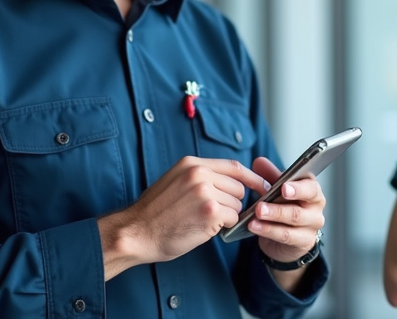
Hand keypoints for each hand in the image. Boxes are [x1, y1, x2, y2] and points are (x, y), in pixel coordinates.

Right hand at [99, 156, 269, 277]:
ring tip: (202, 221)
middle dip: (232, 203)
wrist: (135, 232)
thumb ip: (200, 177)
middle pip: (238, 187)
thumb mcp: (175, 181)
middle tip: (214, 214)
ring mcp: (206, 191)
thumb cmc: (154, 213)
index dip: (251, 178)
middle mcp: (200, 174)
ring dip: (227, 216)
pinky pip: (232, 218)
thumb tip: (228, 182)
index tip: (261, 187)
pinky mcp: (210, 212)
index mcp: (192, 164)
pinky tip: (204, 228)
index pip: (234, 166)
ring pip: (237, 204)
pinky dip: (223, 227)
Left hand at [247, 156, 325, 265]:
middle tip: (260, 206)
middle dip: (278, 208)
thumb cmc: (285, 205)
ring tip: (255, 216)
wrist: (287, 236)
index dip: (298, 188)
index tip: (284, 187)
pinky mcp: (304, 242)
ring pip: (292, 223)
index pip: (310, 188)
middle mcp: (315, 208)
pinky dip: (268, 231)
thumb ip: (270, 175)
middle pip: (299, 209)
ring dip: (272, 219)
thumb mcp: (278, 189)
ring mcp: (311, 226)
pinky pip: (286, 237)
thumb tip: (259, 161)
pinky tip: (254, 226)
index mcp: (312, 190)